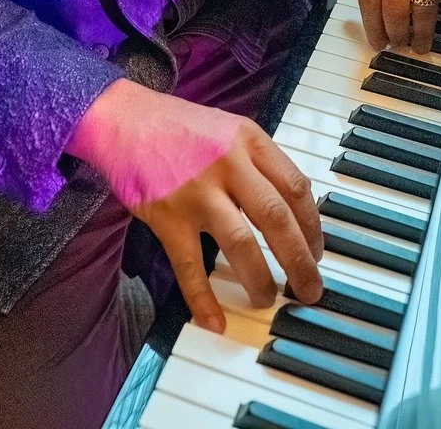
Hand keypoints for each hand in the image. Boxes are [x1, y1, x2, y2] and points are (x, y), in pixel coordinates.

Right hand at [65, 79, 322, 331]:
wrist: (123, 119)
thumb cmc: (179, 126)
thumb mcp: (228, 129)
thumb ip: (258, 162)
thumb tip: (291, 208)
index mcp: (249, 139)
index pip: (295, 187)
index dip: (312, 225)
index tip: (317, 250)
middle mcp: (228, 163)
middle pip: (277, 218)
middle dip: (300, 261)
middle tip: (310, 289)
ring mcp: (198, 191)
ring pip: (242, 244)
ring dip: (261, 280)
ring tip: (268, 300)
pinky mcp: (168, 216)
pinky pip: (191, 267)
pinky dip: (203, 299)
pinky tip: (216, 322)